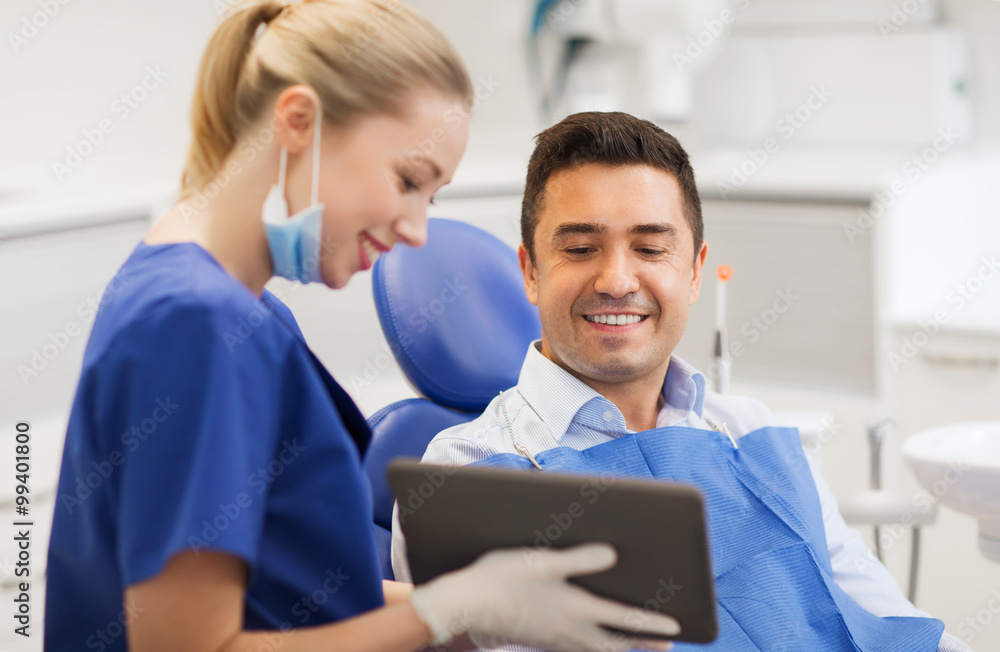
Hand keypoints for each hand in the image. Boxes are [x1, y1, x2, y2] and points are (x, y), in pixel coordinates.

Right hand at [409, 543, 679, 651]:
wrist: (464, 604)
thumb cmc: (501, 578)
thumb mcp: (541, 561)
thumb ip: (579, 559)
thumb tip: (612, 555)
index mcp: (575, 610)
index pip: (625, 620)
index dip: (653, 623)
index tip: (677, 628)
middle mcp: (569, 631)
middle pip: (617, 645)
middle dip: (643, 644)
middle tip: (666, 644)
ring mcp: (554, 639)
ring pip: (597, 650)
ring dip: (621, 647)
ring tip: (635, 644)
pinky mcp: (540, 640)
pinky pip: (578, 648)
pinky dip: (596, 646)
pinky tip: (592, 638)